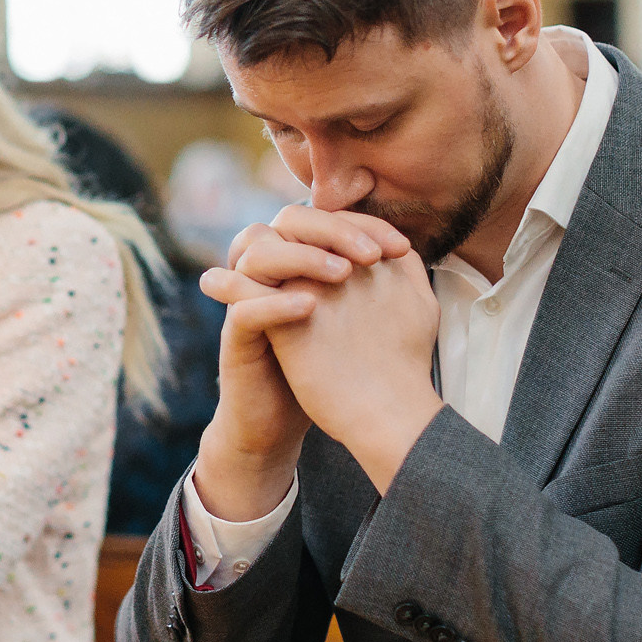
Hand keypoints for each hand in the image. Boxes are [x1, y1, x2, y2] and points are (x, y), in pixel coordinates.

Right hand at [189, 208, 412, 519]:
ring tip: (343, 274)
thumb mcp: (362, 321)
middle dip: (333, 230)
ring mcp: (248, 300)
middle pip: (288, 221)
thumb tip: (407, 252)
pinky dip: (274, 303)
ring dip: (302, 256)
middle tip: (372, 255)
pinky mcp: (235, 338)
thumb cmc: (330, 371)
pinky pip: (243, 307)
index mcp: (299, 263)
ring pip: (257, 250)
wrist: (288, 424)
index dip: (362, 224)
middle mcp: (270, 273)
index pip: (325, 218)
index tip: (401, 248)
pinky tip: (310, 307)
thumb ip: (378, 286)